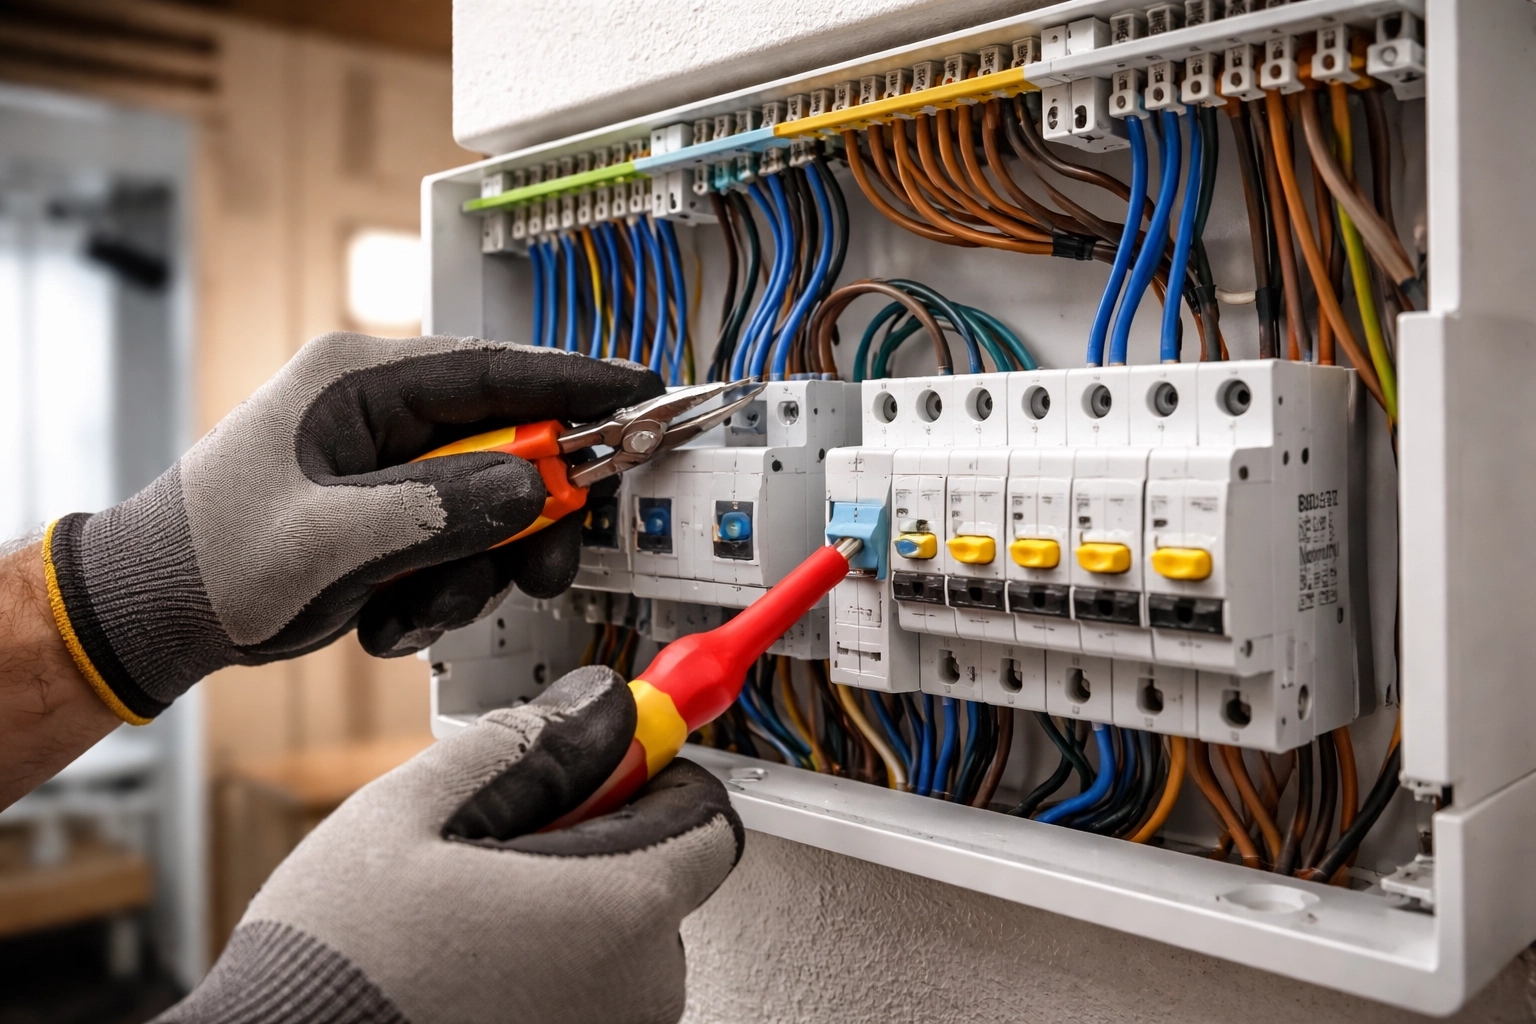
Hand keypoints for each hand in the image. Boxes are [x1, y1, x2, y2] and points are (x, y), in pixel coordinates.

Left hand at [43, 332, 662, 722]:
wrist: (154, 616)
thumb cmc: (207, 563)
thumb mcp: (327, 540)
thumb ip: (437, 511)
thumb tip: (530, 489)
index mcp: (359, 382)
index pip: (497, 367)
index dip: (579, 383)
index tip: (641, 395)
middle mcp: (382, 416)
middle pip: (509, 446)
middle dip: (527, 518)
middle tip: (540, 567)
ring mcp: (389, 467)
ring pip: (492, 508)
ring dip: (472, 573)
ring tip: (412, 611)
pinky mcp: (392, 515)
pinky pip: (460, 545)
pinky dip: (442, 592)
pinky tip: (388, 614)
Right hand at [157, 667, 742, 1023]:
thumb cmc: (334, 972)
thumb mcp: (410, 816)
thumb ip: (521, 747)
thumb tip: (597, 707)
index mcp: (618, 913)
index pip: (703, 818)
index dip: (649, 774)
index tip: (603, 761)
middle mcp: (637, 993)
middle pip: (655, 881)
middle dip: (587, 847)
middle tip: (491, 845)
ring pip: (613, 945)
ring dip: (557, 917)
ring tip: (458, 918)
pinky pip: (581, 998)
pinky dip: (539, 973)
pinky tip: (459, 969)